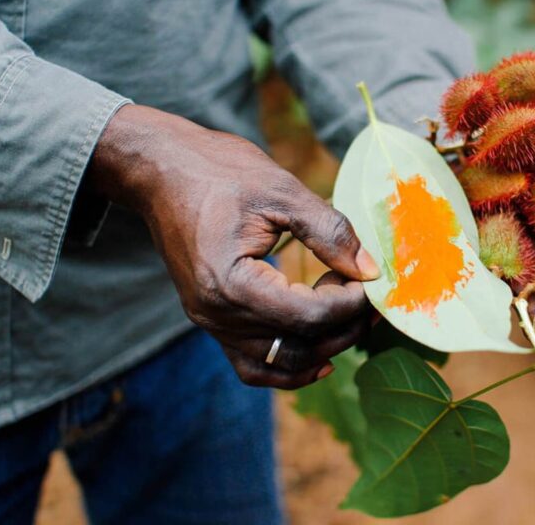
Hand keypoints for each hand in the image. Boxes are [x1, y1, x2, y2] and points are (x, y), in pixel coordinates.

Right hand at [89, 105, 379, 388]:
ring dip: (323, 348)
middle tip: (372, 296)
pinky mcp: (213, 319)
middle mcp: (216, 315)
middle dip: (345, 327)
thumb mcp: (282, 192)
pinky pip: (254, 362)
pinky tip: (322, 355)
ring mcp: (211, 322)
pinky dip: (289, 365)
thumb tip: (370, 270)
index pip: (308, 316)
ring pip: (279, 363)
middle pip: (298, 346)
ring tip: (353, 317)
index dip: (350, 304)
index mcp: (230, 283)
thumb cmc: (219, 171)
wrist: (162, 170)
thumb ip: (329, 232)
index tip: (373, 280)